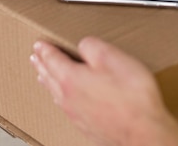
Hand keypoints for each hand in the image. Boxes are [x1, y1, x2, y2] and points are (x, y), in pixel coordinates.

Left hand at [30, 38, 177, 145]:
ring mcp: (77, 115)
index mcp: (72, 78)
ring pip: (56, 94)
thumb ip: (93, 47)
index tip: (39, 44)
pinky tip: (65, 100)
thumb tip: (83, 44)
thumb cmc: (132, 97)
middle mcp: (69, 98)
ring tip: (43, 76)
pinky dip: (61, 98)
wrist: (142, 132)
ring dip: (48, 82)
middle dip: (42, 65)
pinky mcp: (87, 127)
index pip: (53, 59)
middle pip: (50, 77)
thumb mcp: (113, 58)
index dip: (45, 49)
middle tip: (35, 57)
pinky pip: (67, 108)